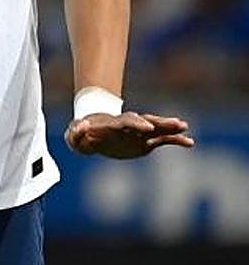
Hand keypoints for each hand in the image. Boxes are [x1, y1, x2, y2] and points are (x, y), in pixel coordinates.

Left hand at [64, 111, 193, 158]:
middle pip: (145, 121)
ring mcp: (139, 133)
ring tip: (184, 126)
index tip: (146, 127)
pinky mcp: (146, 141)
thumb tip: (82, 126)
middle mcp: (129, 127)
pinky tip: (190, 142)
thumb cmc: (82, 136)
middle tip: (174, 123)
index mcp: (113, 125)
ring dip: (169, 127)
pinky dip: (176, 140)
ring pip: (157, 128)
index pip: (125, 122)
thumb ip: (75, 134)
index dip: (136, 124)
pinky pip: (164, 140)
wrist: (92, 133)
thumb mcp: (74, 138)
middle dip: (158, 122)